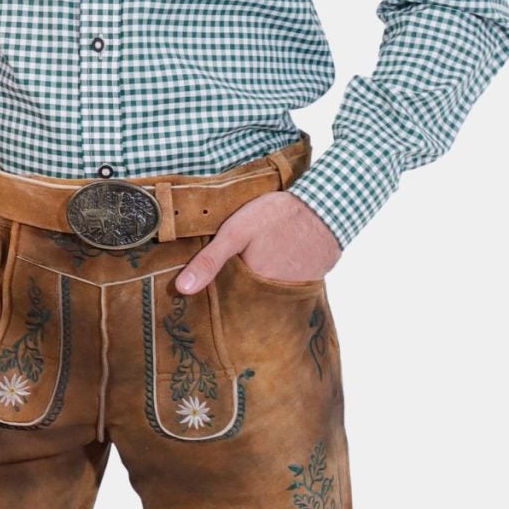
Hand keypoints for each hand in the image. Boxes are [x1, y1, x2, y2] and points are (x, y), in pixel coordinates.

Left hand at [176, 192, 341, 294]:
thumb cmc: (277, 216)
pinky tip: (279, 262)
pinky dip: (282, 279)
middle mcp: (275, 296)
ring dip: (262, 286)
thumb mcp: (236, 232)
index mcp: (253, 286)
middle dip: (240, 292)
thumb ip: (209, 261)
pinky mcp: (311, 283)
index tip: (208, 292)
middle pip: (250, 300)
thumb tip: (182, 289)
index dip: (219, 294)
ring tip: (260, 264)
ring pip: (269, 295)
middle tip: (238, 274)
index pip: (229, 300)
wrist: (326, 207)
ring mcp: (295, 291)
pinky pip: (289, 288)